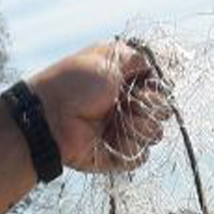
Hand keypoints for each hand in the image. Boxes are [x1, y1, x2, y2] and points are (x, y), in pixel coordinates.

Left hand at [28, 41, 166, 173]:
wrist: (52, 116)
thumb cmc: (77, 83)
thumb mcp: (108, 57)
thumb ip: (136, 57)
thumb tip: (152, 66)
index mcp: (126, 85)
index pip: (160, 89)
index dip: (156, 88)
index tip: (142, 85)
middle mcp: (127, 108)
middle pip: (162, 112)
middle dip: (149, 106)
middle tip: (124, 102)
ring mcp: (123, 132)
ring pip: (154, 134)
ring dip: (138, 126)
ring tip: (114, 120)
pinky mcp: (118, 155)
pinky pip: (140, 157)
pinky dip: (128, 147)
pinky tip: (110, 139)